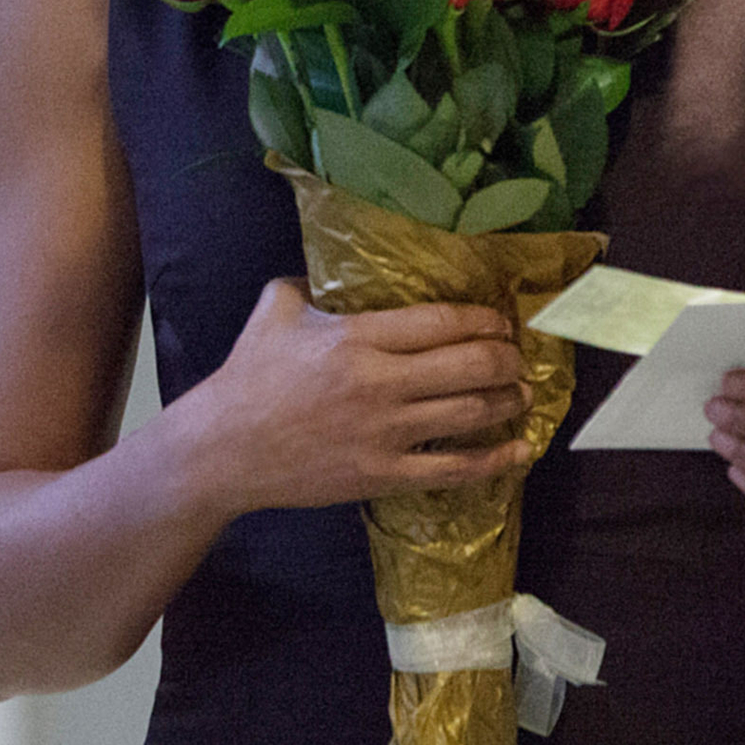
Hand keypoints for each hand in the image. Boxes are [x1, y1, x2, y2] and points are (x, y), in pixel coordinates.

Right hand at [173, 278, 530, 515]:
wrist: (223, 449)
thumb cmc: (248, 377)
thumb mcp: (275, 310)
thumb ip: (310, 283)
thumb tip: (334, 270)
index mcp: (357, 337)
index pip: (442, 321)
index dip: (483, 319)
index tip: (499, 320)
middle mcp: (380, 382)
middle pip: (471, 364)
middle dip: (507, 358)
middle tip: (516, 356)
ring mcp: (385, 432)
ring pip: (472, 412)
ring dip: (509, 400)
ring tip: (521, 394)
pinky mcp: (383, 474)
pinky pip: (455, 469)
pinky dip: (496, 458)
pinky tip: (520, 448)